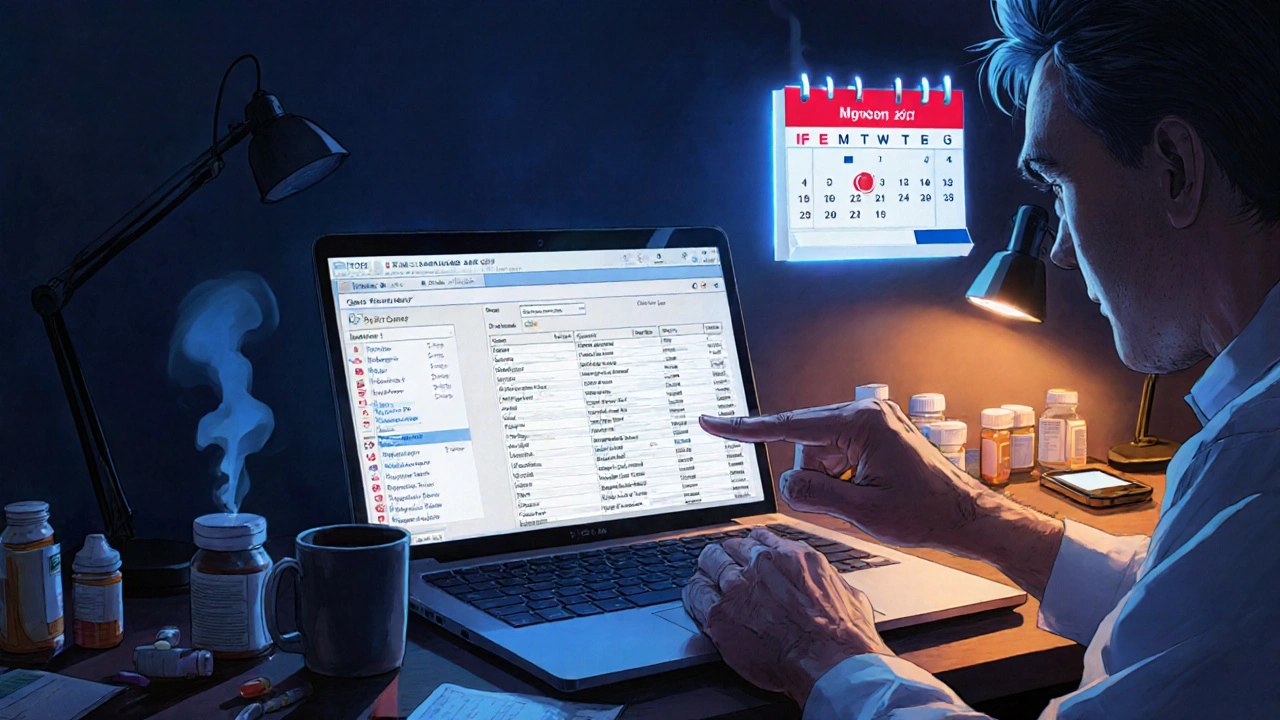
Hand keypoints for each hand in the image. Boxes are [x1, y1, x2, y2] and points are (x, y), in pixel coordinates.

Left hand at [682, 528, 890, 705]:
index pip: (762, 539)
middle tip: (721, 560)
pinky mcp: (721, 615)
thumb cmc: (843, 636)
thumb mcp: (847, 596)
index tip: (747, 547)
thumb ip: (829, 585)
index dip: (752, 543)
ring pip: (711, 563)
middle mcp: (762, 566)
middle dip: (727, 553)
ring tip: (703, 572)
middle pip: (732, 547)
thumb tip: (832, 588)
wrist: (829, 661)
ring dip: (708, 568)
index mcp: (793, 558)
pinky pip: (697, 595)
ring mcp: (739, 588)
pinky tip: (695, 596)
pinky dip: (695, 593)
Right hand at [703, 400, 980, 547]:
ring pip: (818, 453)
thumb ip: (813, 495)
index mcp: (861, 423)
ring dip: (830, 481)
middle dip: (817, 478)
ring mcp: (872, 420)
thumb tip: (785, 483)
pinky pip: (836, 454)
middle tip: (854, 501)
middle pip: (805, 445)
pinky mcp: (876, 432)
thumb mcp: (862, 512)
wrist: (965, 517)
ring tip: (867, 497)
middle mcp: (865, 412)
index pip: (788, 426)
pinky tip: (870, 491)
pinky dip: (841, 477)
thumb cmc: (925, 514)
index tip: (710, 423)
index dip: (744, 430)